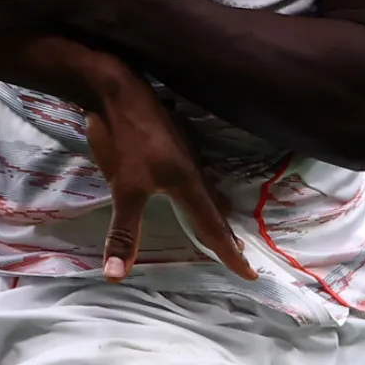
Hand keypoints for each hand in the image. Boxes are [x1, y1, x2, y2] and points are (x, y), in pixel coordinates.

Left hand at [85, 83, 255, 282]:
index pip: (213, 226)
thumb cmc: (123, 138)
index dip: (229, 252)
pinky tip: (190, 184)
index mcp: (187, 182)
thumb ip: (124, 232)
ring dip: (213, 207)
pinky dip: (197, 188)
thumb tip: (117, 276)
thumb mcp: (123, 188)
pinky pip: (192, 170)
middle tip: (238, 253)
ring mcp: (182, 149)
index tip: (250, 274)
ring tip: (221, 220)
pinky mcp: (170, 137)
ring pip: (204, 186)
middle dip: (225, 232)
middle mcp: (192, 166)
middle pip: (214, 206)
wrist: (114, 87)